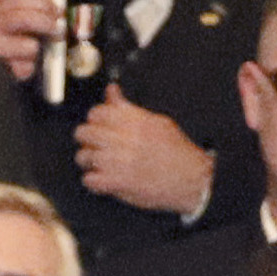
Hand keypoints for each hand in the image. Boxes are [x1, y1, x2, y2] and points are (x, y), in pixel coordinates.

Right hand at [0, 0, 57, 73]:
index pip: (19, 0)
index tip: (56, 10)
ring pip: (30, 47)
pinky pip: (25, 68)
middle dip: (46, 23)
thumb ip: (14, 10)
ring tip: (28, 53)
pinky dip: (28, 70)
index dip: (42, 3)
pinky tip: (18, 67)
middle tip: (58, 30)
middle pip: (25, 19)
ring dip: (36, 52)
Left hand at [72, 90, 212, 217]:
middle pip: (84, 133)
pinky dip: (92, 181)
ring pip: (83, 156)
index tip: (99, 126)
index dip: (94, 120)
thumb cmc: (178, 152)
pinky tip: (102, 179)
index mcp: (133, 122)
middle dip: (86, 139)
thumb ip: (128, 107)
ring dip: (88, 160)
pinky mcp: (118, 183)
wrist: (193, 179)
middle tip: (94, 144)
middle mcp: (124, 140)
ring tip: (98, 163)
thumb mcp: (157, 121)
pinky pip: (90, 180)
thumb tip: (112, 91)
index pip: (97, 113)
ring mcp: (119, 162)